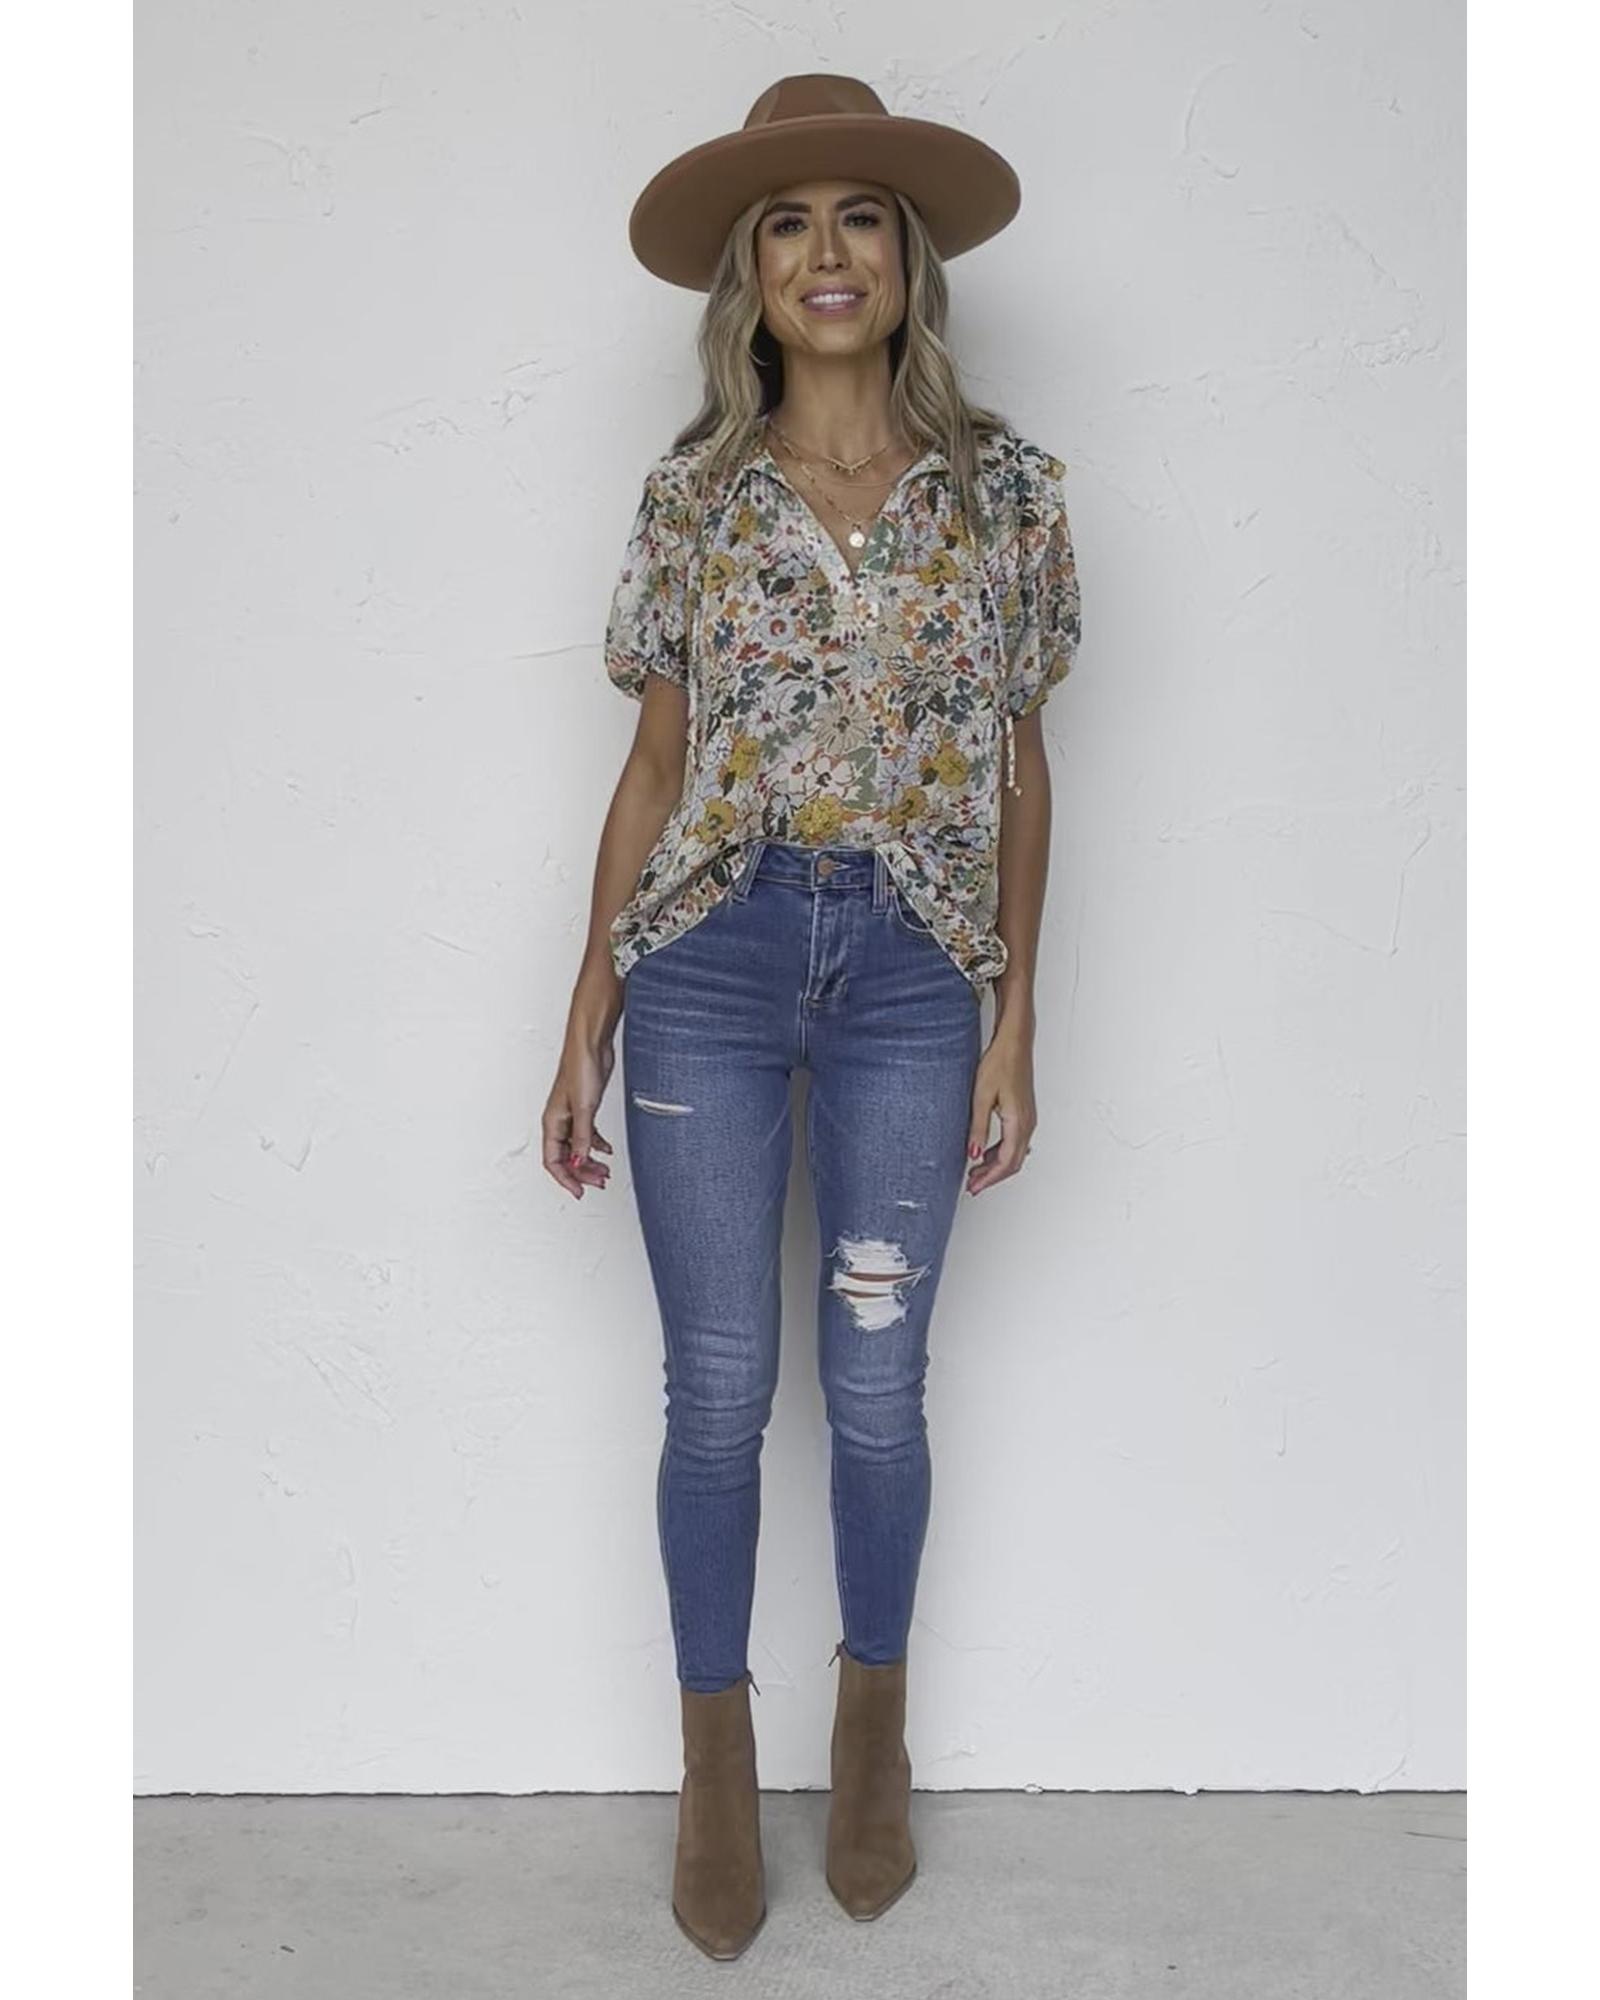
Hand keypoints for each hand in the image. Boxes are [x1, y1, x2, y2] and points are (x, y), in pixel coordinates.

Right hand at [542, 1029, 616, 1199]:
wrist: (591, 1045)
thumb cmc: (580, 1068)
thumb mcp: (584, 1109)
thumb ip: (582, 1138)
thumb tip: (579, 1162)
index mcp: (552, 1123)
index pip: (553, 1161)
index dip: (565, 1180)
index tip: (579, 1192)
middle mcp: (559, 1121)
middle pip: (566, 1158)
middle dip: (581, 1173)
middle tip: (600, 1183)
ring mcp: (572, 1114)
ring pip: (577, 1147)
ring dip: (590, 1161)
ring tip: (605, 1172)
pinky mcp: (585, 1107)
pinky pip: (587, 1134)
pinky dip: (596, 1145)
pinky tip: (607, 1151)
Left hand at [965, 1024, 1036, 1194]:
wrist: (1014, 1044)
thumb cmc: (1000, 1063)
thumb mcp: (981, 1096)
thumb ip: (978, 1128)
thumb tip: (974, 1153)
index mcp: (1018, 1122)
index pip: (1006, 1162)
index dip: (989, 1179)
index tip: (974, 1187)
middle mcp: (1027, 1123)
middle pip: (1013, 1163)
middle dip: (992, 1177)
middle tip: (972, 1185)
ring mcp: (1028, 1119)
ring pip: (1015, 1153)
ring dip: (996, 1166)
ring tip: (975, 1171)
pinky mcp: (1024, 1113)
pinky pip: (1015, 1142)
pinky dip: (1000, 1153)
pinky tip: (985, 1152)